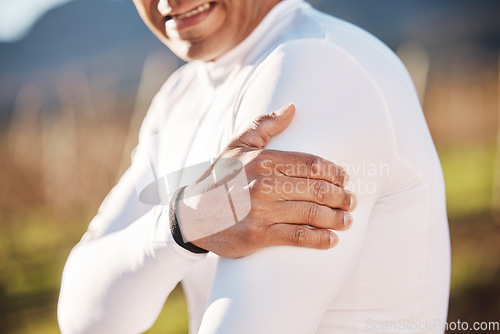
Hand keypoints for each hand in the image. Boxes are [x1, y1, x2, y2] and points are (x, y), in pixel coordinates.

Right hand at [176, 104, 356, 257]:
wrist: (192, 215)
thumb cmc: (220, 178)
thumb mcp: (237, 146)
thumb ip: (264, 125)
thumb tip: (292, 107)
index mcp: (263, 160)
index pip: (312, 164)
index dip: (335, 172)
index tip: (344, 178)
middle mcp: (264, 184)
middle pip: (318, 189)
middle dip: (342, 196)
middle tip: (351, 201)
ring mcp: (262, 211)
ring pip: (313, 214)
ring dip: (337, 218)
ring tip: (347, 220)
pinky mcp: (259, 236)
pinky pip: (298, 237)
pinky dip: (320, 240)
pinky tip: (332, 240)